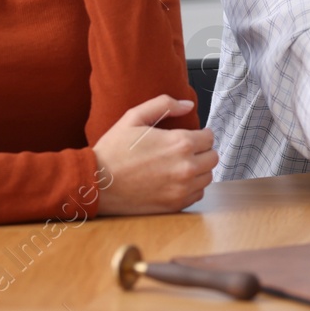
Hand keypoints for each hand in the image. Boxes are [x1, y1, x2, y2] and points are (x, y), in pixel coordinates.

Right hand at [92, 96, 216, 215]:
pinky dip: (191, 187)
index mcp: (180, 143)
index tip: (191, 136)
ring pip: (207, 176)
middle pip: (213, 157)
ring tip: (180, 165)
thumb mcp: (134, 117)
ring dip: (199, 169)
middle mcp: (186, 167)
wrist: (96, 183)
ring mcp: (182, 189)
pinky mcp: (175, 205)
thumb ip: (164, 105)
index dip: (200, 134)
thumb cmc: (112, 150)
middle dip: (202, 151)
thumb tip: (188, 105)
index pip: (209, 137)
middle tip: (185, 151)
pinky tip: (176, 181)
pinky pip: (197, 194)